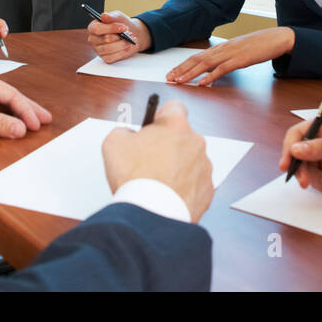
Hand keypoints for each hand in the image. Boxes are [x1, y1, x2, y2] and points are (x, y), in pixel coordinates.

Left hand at [0, 69, 51, 138]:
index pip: (12, 95)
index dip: (27, 110)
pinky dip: (2, 118)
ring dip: (15, 115)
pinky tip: (8, 124)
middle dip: (28, 109)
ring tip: (31, 123)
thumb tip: (20, 129)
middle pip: (10, 98)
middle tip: (45, 119)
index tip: (37, 124)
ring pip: (0, 104)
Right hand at [87, 11, 150, 62]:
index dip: (111, 28)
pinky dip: (122, 52)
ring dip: (122, 44)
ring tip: (130, 39)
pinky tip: (128, 46)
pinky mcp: (105, 58)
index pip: (97, 29)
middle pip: (105, 40)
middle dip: (120, 36)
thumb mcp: (118, 16)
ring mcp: (98, 50)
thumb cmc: (121, 24)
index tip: (123, 27)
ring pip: (109, 49)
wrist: (129, 33)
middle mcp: (93, 39)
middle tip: (129, 33)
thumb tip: (104, 15)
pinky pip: (112, 57)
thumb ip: (111, 16)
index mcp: (93, 27)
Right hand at [102, 102, 213, 222]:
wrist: (151, 214)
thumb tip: (128, 135)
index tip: (153, 127)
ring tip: (157, 182)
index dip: (161, 117)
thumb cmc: (134, 177)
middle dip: (168, 145)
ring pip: (190, 160)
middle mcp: (196, 142)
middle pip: (182, 136)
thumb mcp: (114, 143)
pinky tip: (167, 194)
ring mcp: (204, 166)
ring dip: (177, 167)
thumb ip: (123, 131)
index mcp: (176, 125)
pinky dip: (184, 187)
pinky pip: (195, 182)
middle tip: (150, 160)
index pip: (174, 108)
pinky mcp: (207, 189)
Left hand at [166, 27, 293, 86]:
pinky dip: (211, 77)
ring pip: (206, 64)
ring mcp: (231, 54)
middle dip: (181, 69)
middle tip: (169, 78)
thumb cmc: (258, 45)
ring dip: (191, 73)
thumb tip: (214, 69)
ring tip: (179, 81)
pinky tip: (203, 83)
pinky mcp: (240, 60)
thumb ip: (226, 59)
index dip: (183, 64)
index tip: (172, 72)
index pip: (197, 56)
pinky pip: (222, 69)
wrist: (275, 38)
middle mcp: (222, 49)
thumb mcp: (238, 51)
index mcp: (221, 47)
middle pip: (197, 59)